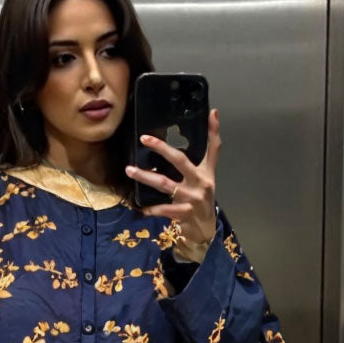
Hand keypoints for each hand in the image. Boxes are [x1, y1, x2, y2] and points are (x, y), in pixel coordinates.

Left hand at [127, 108, 220, 243]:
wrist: (205, 229)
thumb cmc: (202, 199)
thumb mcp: (208, 177)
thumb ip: (209, 155)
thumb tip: (210, 124)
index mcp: (205, 172)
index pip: (212, 148)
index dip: (213, 131)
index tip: (211, 113)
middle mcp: (200, 183)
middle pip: (180, 161)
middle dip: (162, 149)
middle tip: (144, 139)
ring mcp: (191, 199)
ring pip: (165, 184)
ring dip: (146, 176)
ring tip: (130, 170)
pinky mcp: (183, 214)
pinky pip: (163, 209)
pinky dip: (151, 208)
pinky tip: (140, 207)